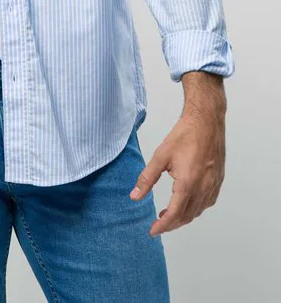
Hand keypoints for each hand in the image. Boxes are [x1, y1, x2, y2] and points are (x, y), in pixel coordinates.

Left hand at [129, 108, 225, 235]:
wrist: (206, 122)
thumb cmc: (183, 136)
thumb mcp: (160, 156)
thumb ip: (147, 178)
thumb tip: (134, 197)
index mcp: (187, 184)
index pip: (174, 214)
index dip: (162, 226)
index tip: (152, 231)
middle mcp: (203, 189)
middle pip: (187, 217)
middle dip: (171, 224)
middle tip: (158, 224)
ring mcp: (213, 186)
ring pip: (198, 211)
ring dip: (183, 217)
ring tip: (168, 214)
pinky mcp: (218, 181)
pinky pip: (207, 203)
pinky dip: (195, 208)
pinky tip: (186, 202)